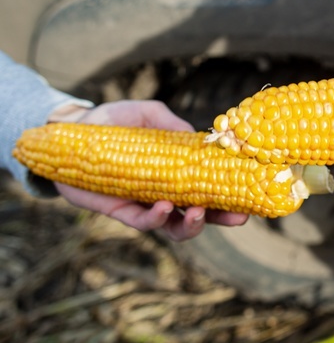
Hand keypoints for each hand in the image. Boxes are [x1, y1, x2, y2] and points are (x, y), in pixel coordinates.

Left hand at [51, 101, 248, 240]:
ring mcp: (145, 204)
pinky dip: (156, 218)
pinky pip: (142, 223)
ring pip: (175, 228)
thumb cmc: (113, 120)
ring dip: (191, 226)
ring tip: (197, 213)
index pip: (212, 186)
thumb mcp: (149, 114)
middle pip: (201, 214)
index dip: (234, 194)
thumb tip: (197, 139)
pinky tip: (162, 206)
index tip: (253, 195)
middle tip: (238, 217)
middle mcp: (167, 191)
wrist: (72, 131)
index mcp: (179, 170)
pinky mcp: (120, 211)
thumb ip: (172, 125)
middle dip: (222, 218)